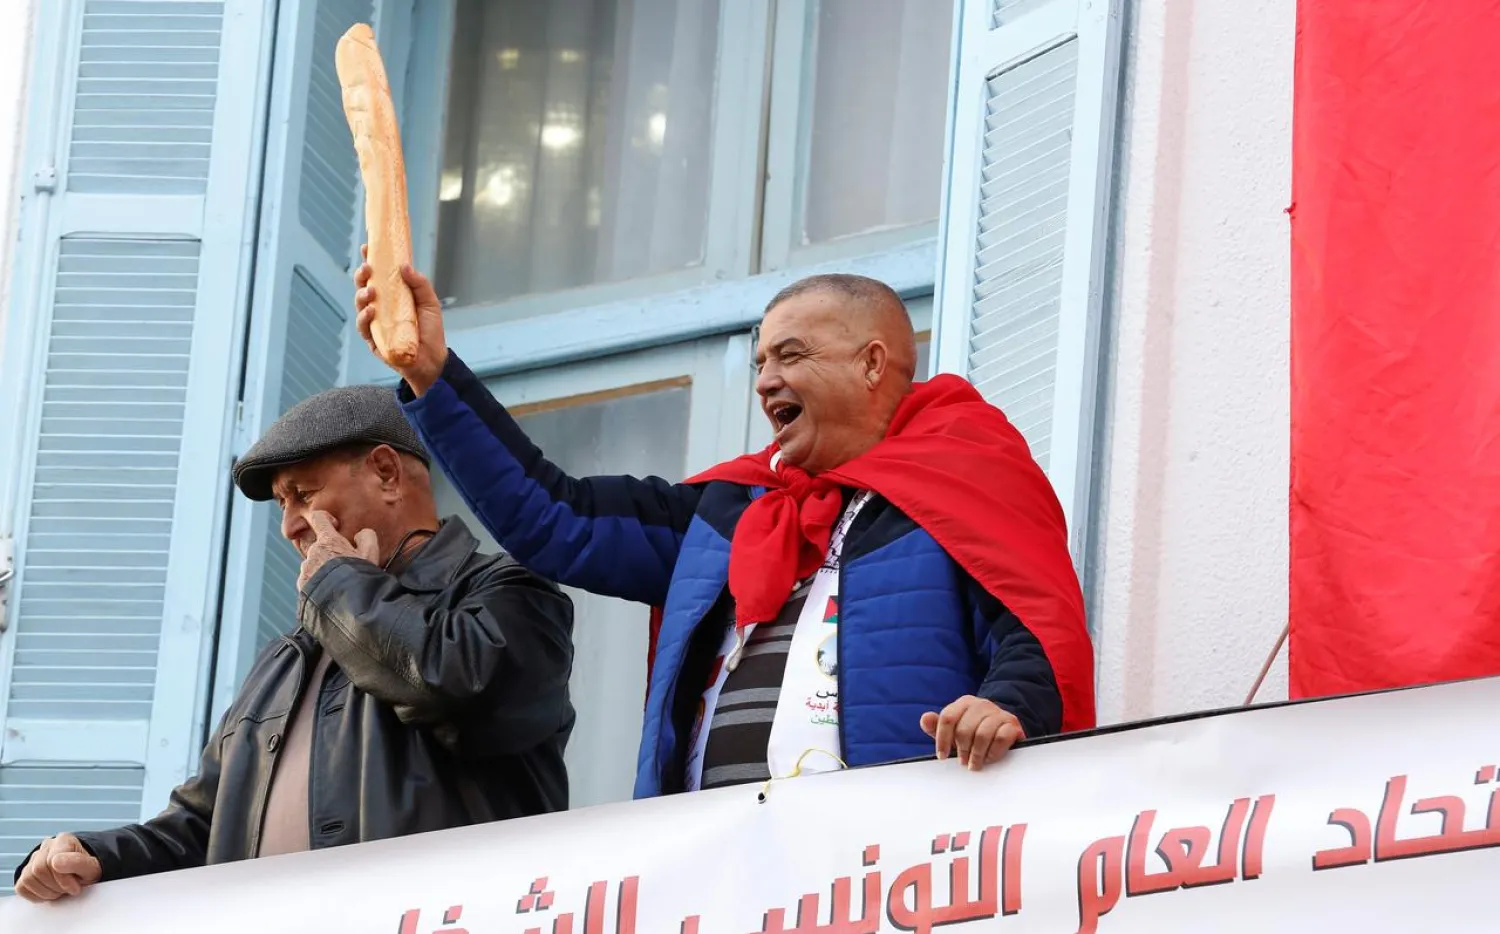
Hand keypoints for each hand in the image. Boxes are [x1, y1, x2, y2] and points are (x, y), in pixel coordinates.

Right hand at [14, 833, 101, 901]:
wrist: (82, 873)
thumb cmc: (87, 869)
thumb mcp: (92, 867)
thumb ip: (78, 862)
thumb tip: (55, 862)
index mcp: (64, 840)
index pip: (53, 861)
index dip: (64, 880)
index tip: (75, 888)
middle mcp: (46, 846)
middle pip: (38, 869)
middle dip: (55, 886)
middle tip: (68, 890)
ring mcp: (33, 859)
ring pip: (28, 878)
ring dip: (46, 892)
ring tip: (60, 890)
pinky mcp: (25, 873)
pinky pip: (21, 887)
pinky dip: (36, 895)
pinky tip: (50, 892)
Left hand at [298, 510, 378, 590]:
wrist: (349, 605)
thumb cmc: (361, 577)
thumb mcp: (371, 553)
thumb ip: (366, 536)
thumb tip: (358, 535)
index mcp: (329, 541)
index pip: (318, 518)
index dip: (326, 519)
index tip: (335, 527)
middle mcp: (313, 553)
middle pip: (318, 546)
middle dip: (329, 553)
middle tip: (344, 566)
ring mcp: (305, 570)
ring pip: (313, 564)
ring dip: (323, 569)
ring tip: (338, 583)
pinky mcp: (301, 586)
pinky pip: (308, 580)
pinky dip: (317, 584)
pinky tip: (331, 593)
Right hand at [354, 245, 447, 395]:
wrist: (433, 360)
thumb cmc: (431, 330)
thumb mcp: (430, 303)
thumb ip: (420, 284)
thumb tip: (405, 265)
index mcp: (392, 295)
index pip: (378, 275)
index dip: (371, 260)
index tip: (367, 247)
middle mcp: (381, 307)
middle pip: (364, 287)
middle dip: (362, 275)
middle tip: (368, 268)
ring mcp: (375, 323)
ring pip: (360, 305)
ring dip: (361, 295)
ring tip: (371, 290)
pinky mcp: (373, 340)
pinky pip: (364, 327)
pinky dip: (365, 317)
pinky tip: (371, 310)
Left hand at [920, 695, 1024, 770]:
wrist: (1003, 731)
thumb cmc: (974, 733)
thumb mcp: (954, 731)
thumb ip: (937, 726)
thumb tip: (925, 719)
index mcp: (964, 703)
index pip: (947, 718)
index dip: (942, 739)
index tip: (942, 756)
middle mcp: (981, 704)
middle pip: (964, 729)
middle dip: (962, 750)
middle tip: (963, 762)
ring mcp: (999, 712)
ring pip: (982, 735)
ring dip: (977, 754)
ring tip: (975, 764)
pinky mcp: (1012, 724)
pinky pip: (1001, 738)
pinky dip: (993, 752)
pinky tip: (990, 758)